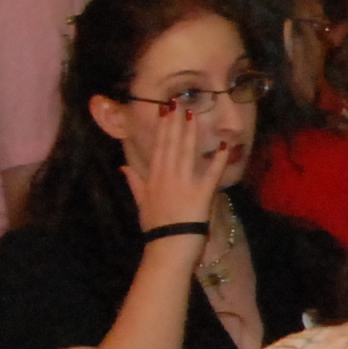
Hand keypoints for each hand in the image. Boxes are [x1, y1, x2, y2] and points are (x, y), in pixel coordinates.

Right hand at [121, 101, 226, 231]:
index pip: (159, 147)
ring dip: (191, 132)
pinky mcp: (202, 193)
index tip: (165, 111)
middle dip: (175, 122)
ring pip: (187, 152)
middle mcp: (168, 176)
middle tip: (179, 102)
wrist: (168, 246)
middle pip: (172, 144)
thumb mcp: (141, 203)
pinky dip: (219, 158)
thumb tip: (123, 167)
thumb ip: (135, 182)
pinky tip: (225, 144)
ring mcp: (185, 183)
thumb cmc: (156, 227)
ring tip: (193, 114)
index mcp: (154, 178)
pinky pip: (212, 172)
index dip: (162, 128)